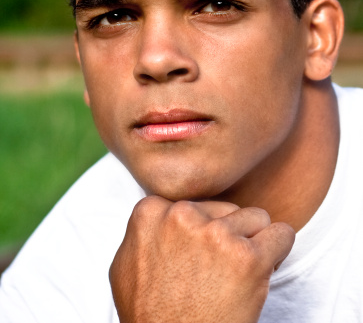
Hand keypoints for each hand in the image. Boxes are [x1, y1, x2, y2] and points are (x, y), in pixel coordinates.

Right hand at [109, 196, 294, 322]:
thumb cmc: (150, 314)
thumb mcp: (127, 264)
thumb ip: (147, 230)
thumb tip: (160, 213)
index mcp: (151, 212)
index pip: (194, 204)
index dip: (202, 229)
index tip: (201, 253)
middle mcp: (182, 217)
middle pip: (225, 209)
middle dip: (228, 233)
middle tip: (220, 266)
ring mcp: (216, 235)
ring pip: (256, 217)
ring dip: (253, 241)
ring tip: (240, 269)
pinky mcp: (248, 258)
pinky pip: (282, 234)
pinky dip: (279, 248)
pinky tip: (267, 265)